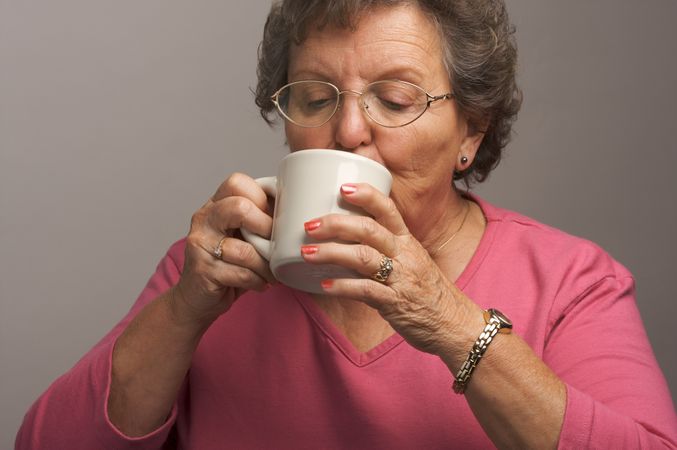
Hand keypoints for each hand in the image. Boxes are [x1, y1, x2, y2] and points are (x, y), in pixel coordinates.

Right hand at [171, 173, 275, 325]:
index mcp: (215, 205)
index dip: (262, 198)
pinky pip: (241, 273)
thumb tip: (297, 207)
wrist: (196, 299)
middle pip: (239, 207)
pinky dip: (258, 280)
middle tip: (275, 245)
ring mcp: (200, 244)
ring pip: (244, 249)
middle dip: (266, 227)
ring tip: (272, 272)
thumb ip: (259, 219)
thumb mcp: (243, 235)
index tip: (273, 218)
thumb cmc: (228, 264)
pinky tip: (261, 283)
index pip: (238, 183)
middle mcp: (204, 219)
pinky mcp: (203, 270)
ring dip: (266, 265)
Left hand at [300, 183, 473, 356]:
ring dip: (331, 252)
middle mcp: (404, 255)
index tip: (342, 187)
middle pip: (369, 229)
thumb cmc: (429, 292)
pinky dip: (342, 286)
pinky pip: (365, 291)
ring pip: (363, 257)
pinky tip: (324, 285)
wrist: (455, 325)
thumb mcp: (413, 260)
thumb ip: (387, 247)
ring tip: (306, 252)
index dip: (366, 195)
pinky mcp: (395, 303)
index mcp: (407, 241)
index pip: (388, 209)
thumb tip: (351, 238)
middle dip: (336, 224)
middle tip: (310, 224)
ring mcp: (400, 278)